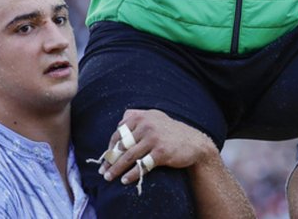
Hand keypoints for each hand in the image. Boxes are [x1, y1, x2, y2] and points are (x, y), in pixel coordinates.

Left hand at [97, 109, 218, 186]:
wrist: (195, 143)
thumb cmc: (171, 131)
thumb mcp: (155, 117)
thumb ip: (138, 116)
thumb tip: (119, 124)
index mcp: (142, 116)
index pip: (119, 133)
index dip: (110, 147)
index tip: (105, 158)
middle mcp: (146, 125)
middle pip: (122, 145)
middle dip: (110, 160)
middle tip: (103, 171)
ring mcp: (153, 138)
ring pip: (129, 156)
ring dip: (116, 169)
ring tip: (108, 177)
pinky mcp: (161, 152)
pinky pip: (141, 165)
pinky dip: (131, 174)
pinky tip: (125, 180)